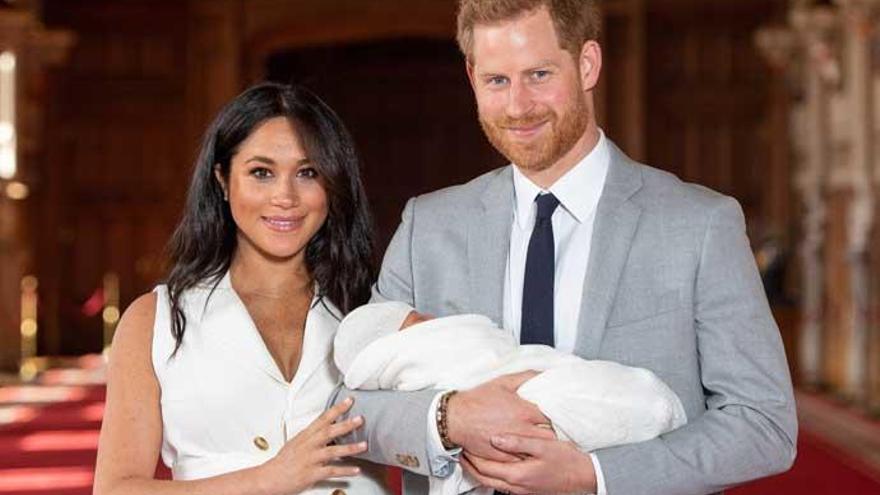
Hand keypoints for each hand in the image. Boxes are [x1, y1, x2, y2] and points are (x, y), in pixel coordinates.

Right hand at [260, 397, 367, 494]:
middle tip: (360, 419)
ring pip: (332, 451)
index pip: (322, 419)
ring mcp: (310, 459)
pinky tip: (356, 470)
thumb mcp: (296, 443)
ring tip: (364, 445)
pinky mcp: (311, 474)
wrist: (269, 477)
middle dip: (346, 425)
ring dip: (350, 448)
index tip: (349, 401)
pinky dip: (344, 471)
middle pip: (329, 432)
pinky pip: (331, 471)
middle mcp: (308, 446)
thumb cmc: (283, 461)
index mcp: (305, 436)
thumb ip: (312, 436)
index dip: (336, 409)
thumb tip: (326, 429)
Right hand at [447, 371, 553, 460]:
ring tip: (542, 442)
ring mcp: (513, 445)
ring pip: (537, 450)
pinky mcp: (504, 457)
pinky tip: (527, 451)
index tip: (556, 415)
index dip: (556, 416)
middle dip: (552, 432)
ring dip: (541, 446)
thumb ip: (526, 377)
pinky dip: (526, 456)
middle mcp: (521, 430)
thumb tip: (543, 374)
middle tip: (551, 429)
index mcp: (524, 411)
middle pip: (549, 436)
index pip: (552, 417)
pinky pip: (523, 460)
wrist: (455, 418)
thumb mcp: (503, 382)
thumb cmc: (478, 400)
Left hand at [462, 434, 596, 494]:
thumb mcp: (543, 446)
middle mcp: (517, 486)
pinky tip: (494, 464)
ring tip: (472, 457)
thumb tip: (495, 438)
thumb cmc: (567, 460)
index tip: (464, 444)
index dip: (471, 457)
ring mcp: (521, 491)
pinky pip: (502, 484)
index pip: (485, 468)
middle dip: (470, 466)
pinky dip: (492, 475)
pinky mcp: (527, 490)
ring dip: (479, 471)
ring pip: (492, 483)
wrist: (585, 477)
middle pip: (484, 479)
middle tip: (461, 452)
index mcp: (518, 474)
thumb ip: (518, 442)